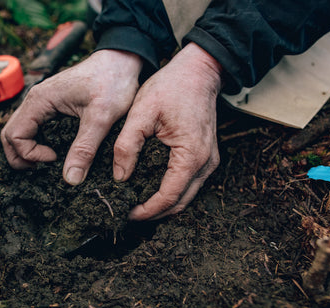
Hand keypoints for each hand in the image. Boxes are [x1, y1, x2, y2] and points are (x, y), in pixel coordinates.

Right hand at [0, 49, 142, 184]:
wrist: (121, 60)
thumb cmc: (112, 82)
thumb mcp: (101, 118)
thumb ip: (85, 148)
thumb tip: (71, 179)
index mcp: (40, 100)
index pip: (14, 135)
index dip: (30, 154)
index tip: (56, 159)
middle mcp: (35, 99)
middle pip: (9, 135)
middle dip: (21, 157)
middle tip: (44, 168)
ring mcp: (41, 101)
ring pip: (18, 131)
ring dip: (26, 151)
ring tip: (48, 163)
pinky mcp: (50, 104)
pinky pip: (31, 127)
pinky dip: (35, 142)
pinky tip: (54, 151)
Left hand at [112, 43, 222, 219]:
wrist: (198, 70)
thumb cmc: (171, 87)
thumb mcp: (141, 112)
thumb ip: (127, 146)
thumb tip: (120, 177)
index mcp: (191, 155)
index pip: (168, 197)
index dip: (147, 210)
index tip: (127, 214)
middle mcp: (206, 163)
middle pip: (180, 203)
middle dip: (154, 213)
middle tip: (129, 214)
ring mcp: (209, 161)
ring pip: (186, 196)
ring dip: (163, 205)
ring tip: (138, 205)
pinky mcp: (206, 157)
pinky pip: (190, 184)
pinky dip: (172, 193)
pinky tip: (151, 190)